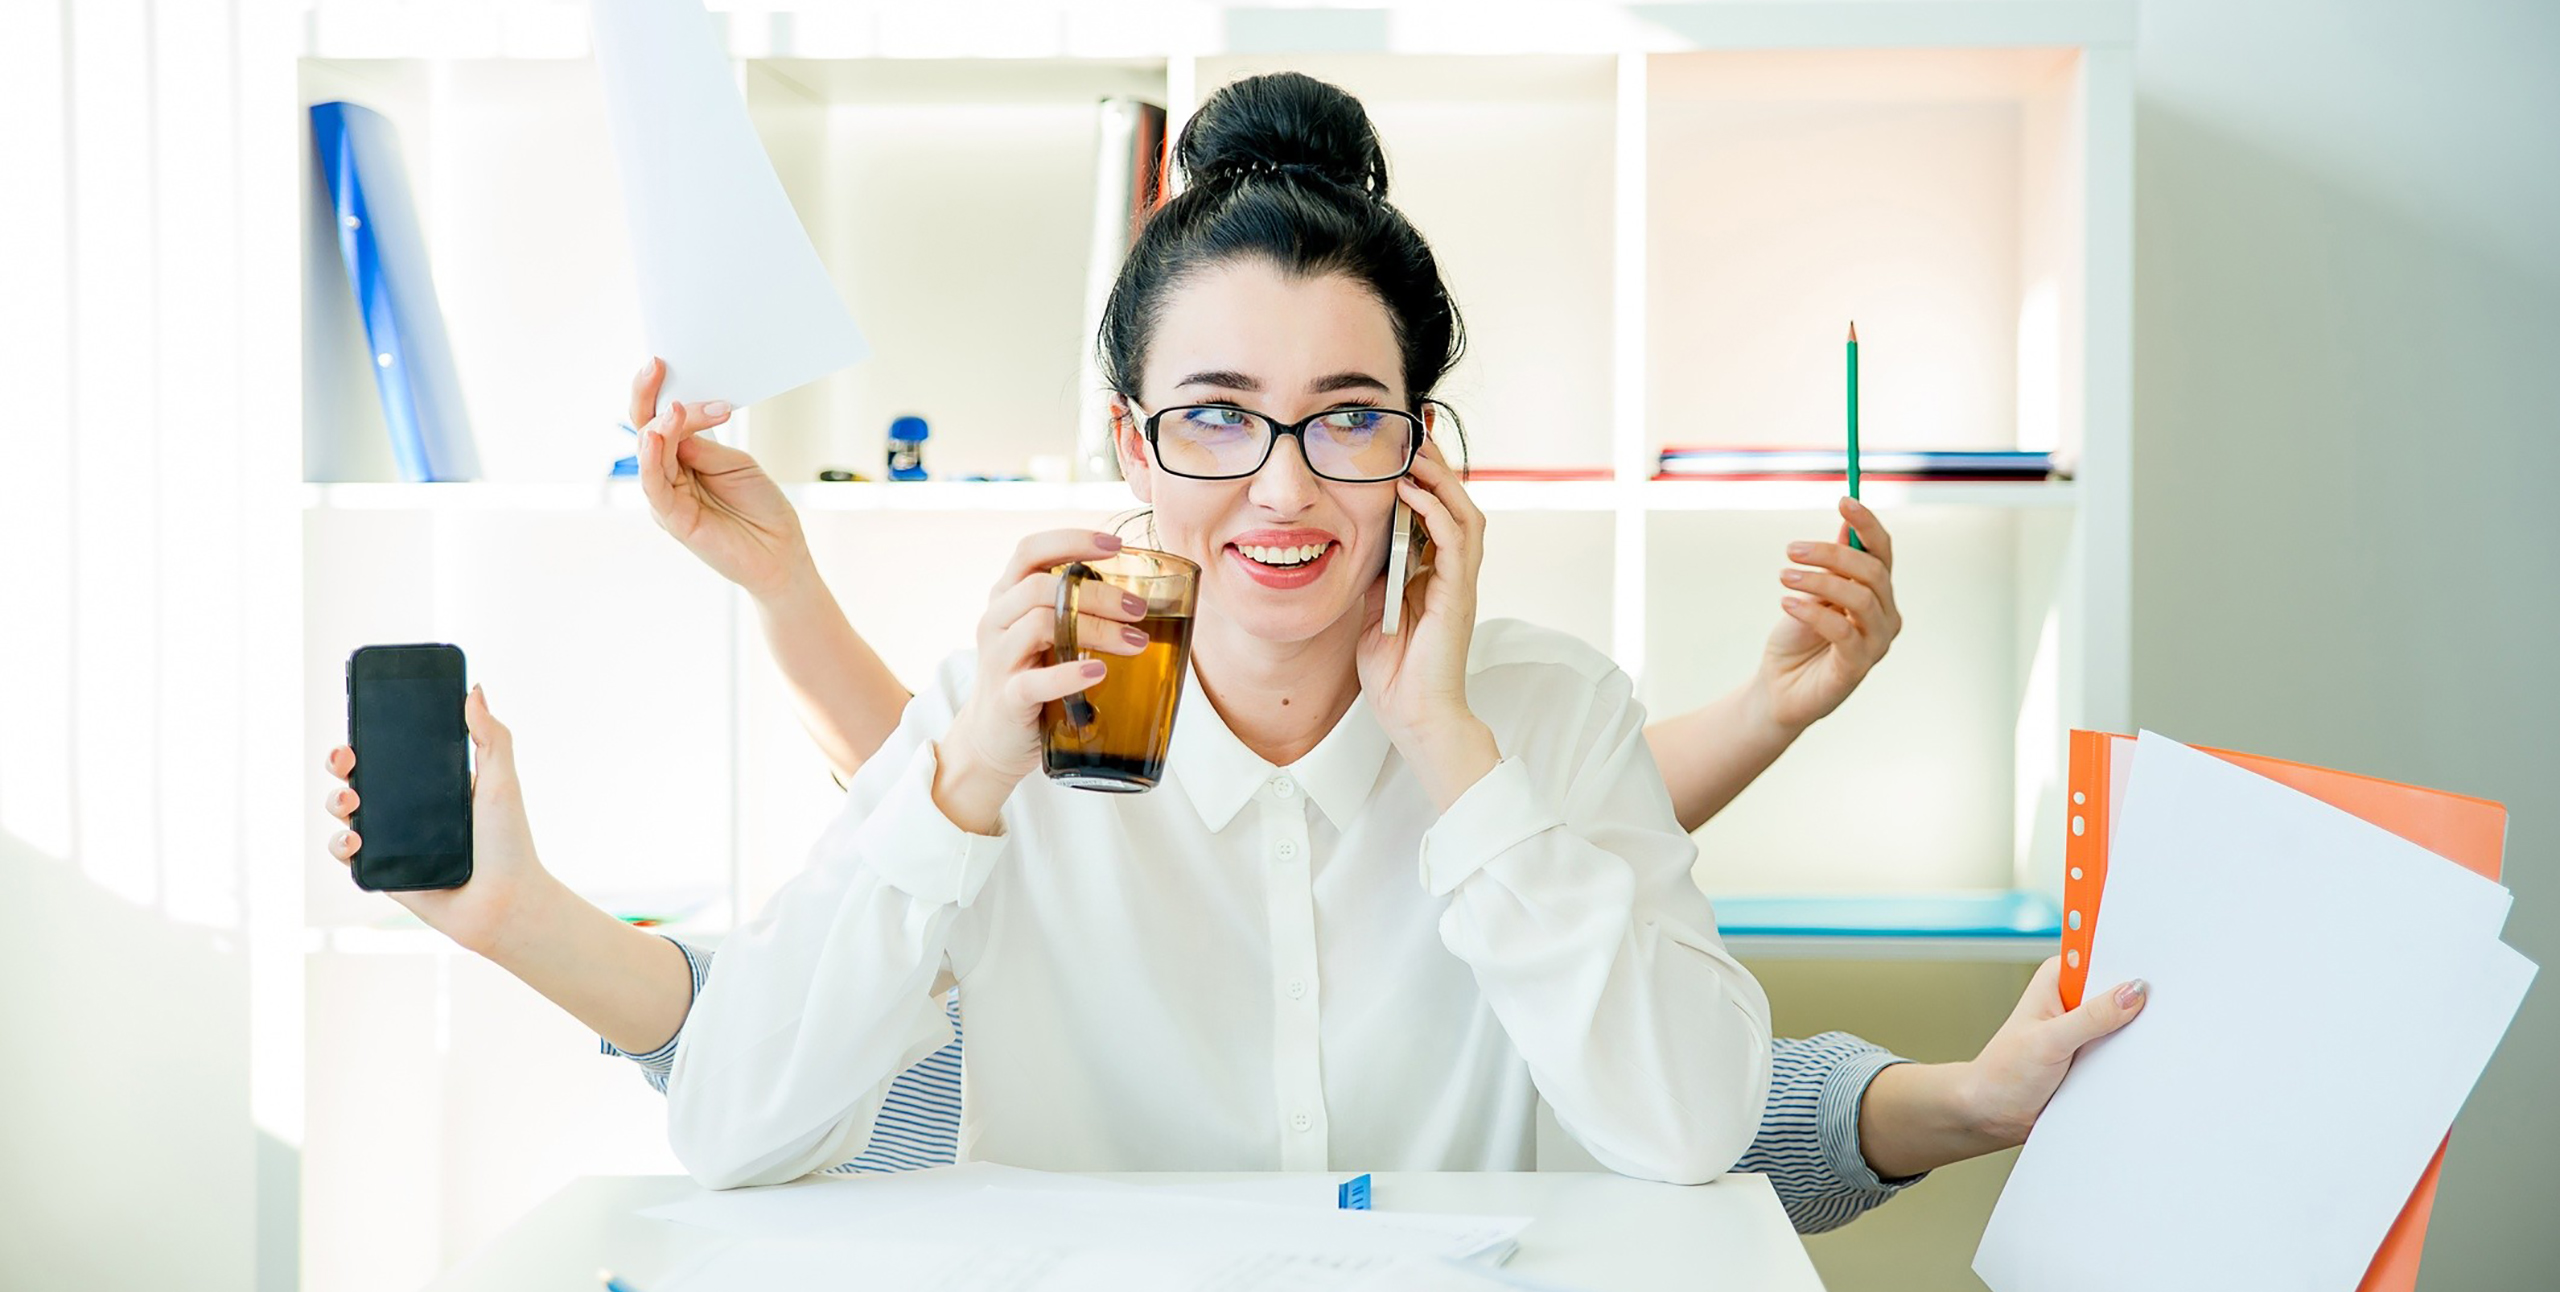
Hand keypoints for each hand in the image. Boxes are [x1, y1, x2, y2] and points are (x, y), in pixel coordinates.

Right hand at [323, 685, 556, 956]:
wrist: (505, 902)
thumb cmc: (508, 844)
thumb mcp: (502, 783)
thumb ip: (491, 737)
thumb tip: (474, 690)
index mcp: (432, 783)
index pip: (391, 752)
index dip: (370, 737)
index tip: (360, 721)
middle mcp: (407, 809)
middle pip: (358, 776)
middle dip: (340, 762)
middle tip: (346, 759)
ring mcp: (391, 839)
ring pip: (345, 811)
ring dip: (336, 800)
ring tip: (352, 801)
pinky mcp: (382, 870)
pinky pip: (346, 853)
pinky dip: (341, 842)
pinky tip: (355, 837)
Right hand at [632, 357, 810, 600]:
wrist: (783, 553)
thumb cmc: (763, 509)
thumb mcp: (736, 464)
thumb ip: (704, 446)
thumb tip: (675, 420)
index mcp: (685, 458)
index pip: (663, 418)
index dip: (660, 391)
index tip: (665, 363)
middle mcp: (670, 475)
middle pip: (647, 429)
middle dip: (648, 395)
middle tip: (657, 366)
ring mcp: (668, 497)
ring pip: (650, 452)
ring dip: (661, 426)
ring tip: (676, 407)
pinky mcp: (673, 519)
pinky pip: (654, 485)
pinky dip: (652, 460)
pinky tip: (657, 439)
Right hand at [932, 530, 1150, 830]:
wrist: (994, 739)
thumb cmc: (1032, 677)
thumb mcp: (1047, 636)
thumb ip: (1075, 611)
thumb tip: (1143, 596)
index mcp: (1007, 597)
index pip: (1030, 551)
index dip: (1072, 541)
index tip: (1116, 545)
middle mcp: (996, 620)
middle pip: (1041, 587)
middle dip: (1098, 593)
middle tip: (1139, 610)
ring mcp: (997, 659)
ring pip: (1040, 625)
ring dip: (1096, 629)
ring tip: (1136, 642)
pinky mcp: (1007, 698)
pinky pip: (1035, 681)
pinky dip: (1070, 674)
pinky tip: (1099, 671)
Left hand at [1357, 442, 1497, 806]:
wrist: (1414, 715)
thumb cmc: (1393, 670)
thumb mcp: (1371, 608)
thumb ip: (1372, 572)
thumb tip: (1351, 537)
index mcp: (1434, 572)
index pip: (1435, 509)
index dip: (1423, 475)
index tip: (1402, 442)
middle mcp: (1453, 572)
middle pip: (1456, 501)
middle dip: (1435, 463)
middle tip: (1413, 429)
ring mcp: (1460, 582)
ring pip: (1464, 512)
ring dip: (1440, 478)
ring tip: (1414, 450)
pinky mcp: (1459, 596)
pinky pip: (1454, 541)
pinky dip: (1434, 513)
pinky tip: (1411, 493)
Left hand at [1757, 496, 1900, 732]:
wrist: (1778, 688)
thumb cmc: (1797, 639)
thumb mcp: (1811, 593)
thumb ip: (1832, 566)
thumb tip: (1846, 527)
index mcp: (1877, 593)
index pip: (1882, 551)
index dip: (1867, 524)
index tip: (1844, 500)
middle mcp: (1885, 616)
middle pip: (1872, 571)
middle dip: (1832, 554)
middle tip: (1792, 548)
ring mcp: (1875, 643)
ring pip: (1860, 597)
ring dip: (1819, 580)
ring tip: (1784, 576)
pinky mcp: (1857, 667)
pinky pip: (1843, 630)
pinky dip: (1813, 612)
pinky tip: (1787, 604)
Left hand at [1962, 955, 2149, 1145]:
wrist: (1994, 1112)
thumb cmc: (2004, 1071)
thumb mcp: (2049, 1041)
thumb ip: (2091, 1017)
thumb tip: (2132, 991)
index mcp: (2058, 978)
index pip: (2103, 958)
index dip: (2131, 965)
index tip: (2160, 975)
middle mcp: (2073, 998)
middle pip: (2120, 991)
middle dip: (2138, 1004)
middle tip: (2166, 1014)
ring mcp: (2085, 1027)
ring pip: (2125, 1023)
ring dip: (2136, 1036)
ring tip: (2151, 1046)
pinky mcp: (2093, 1053)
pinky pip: (2123, 1050)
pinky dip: (2131, 1058)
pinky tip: (2141, 1067)